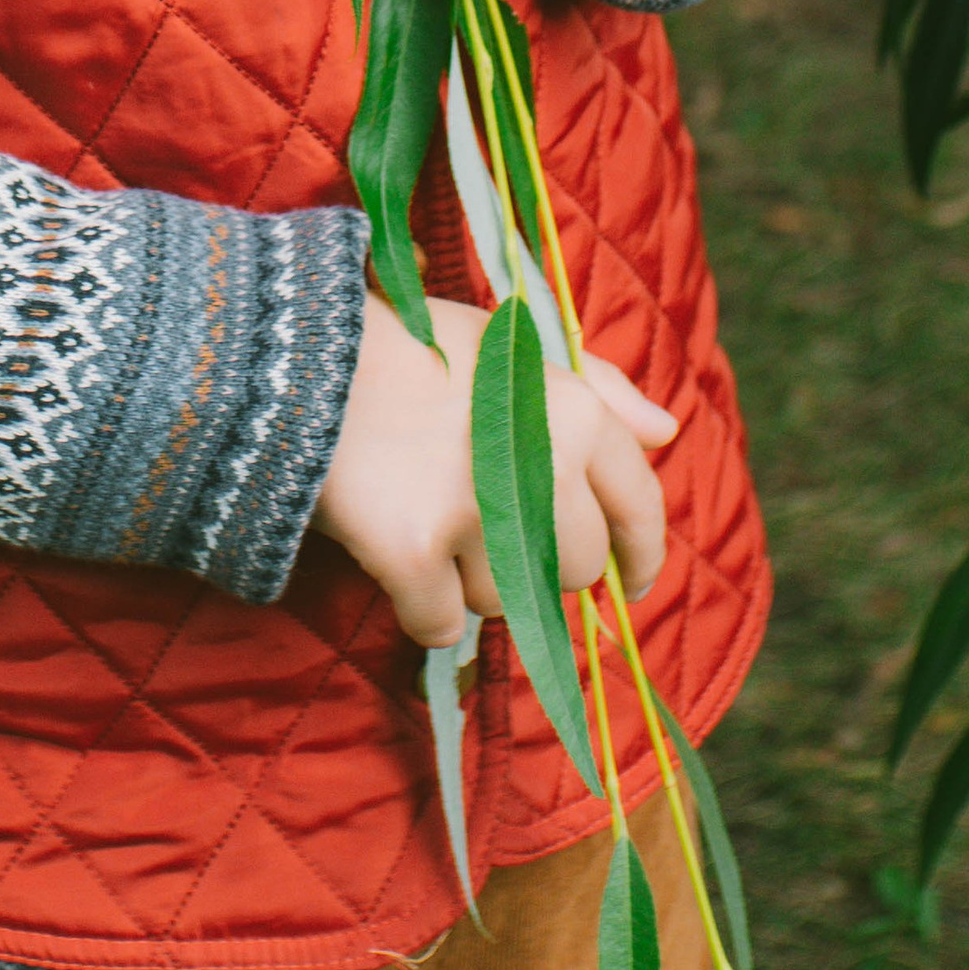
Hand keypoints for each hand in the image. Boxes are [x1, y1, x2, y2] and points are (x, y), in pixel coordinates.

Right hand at [311, 291, 678, 644]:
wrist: (300, 354)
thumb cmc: (413, 346)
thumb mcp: (511, 345)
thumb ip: (599, 388)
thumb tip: (668, 432)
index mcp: (573, 410)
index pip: (639, 502)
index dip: (641, 550)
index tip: (630, 581)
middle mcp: (538, 464)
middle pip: (578, 566)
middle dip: (542, 561)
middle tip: (488, 525)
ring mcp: (476, 515)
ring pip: (510, 601)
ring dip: (475, 581)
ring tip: (430, 519)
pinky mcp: (415, 554)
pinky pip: (442, 624)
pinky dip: (421, 606)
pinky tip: (396, 555)